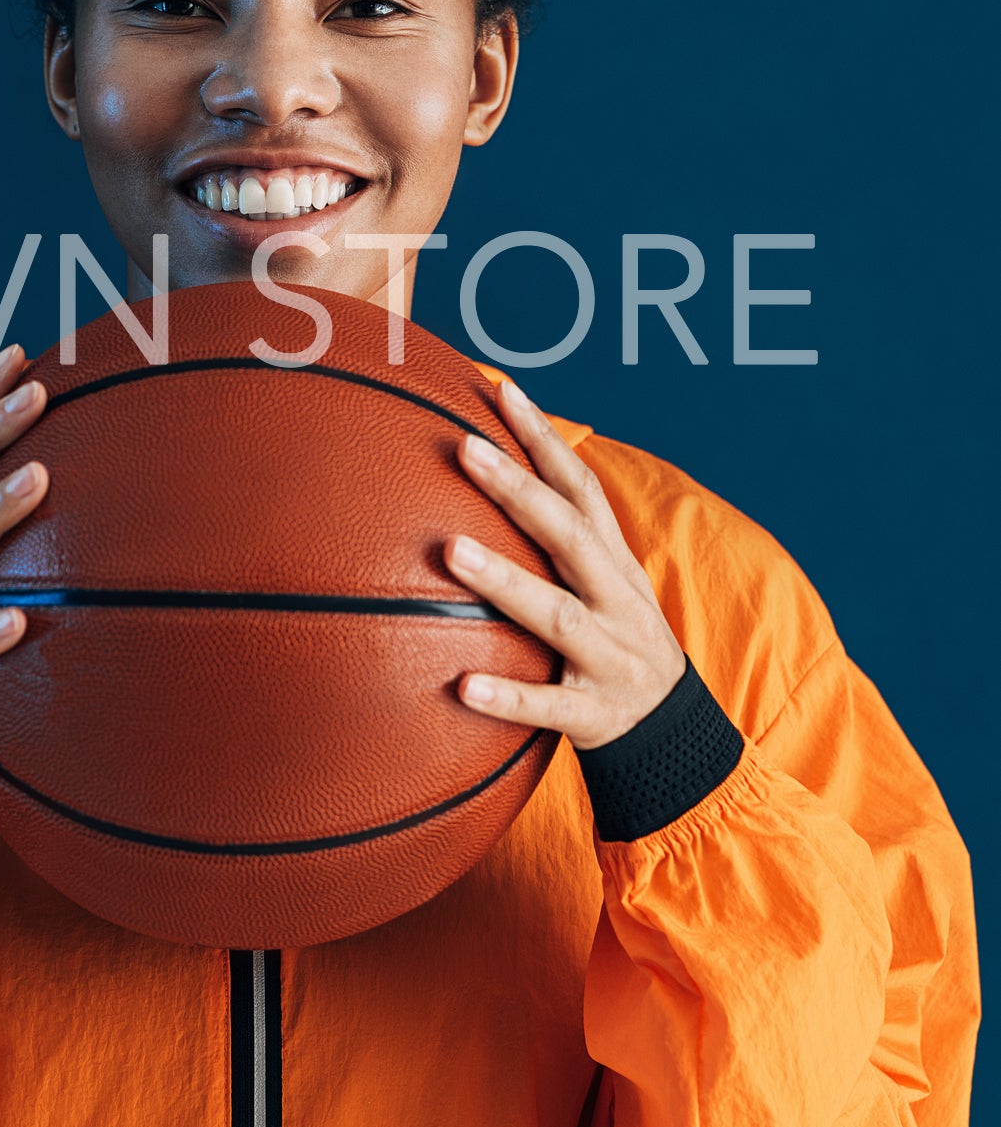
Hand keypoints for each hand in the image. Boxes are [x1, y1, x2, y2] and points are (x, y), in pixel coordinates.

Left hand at [444, 377, 684, 748]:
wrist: (675, 734)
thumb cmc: (616, 641)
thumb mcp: (604, 585)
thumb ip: (559, 539)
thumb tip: (487, 474)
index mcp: (614, 565)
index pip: (583, 489)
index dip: (545, 440)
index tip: (502, 391)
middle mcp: (616, 602)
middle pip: (569, 535)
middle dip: (519, 490)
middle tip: (465, 449)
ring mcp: (608, 657)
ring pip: (557, 615)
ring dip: (505, 581)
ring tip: (450, 550)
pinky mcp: (593, 713)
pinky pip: (548, 705)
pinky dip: (508, 698)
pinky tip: (462, 687)